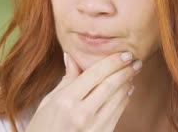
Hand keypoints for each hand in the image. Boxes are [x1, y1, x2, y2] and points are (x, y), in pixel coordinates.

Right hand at [25, 51, 141, 131]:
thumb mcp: (48, 101)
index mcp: (66, 101)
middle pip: (110, 85)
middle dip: (125, 71)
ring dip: (127, 84)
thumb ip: (67, 79)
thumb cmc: (42, 127)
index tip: (124, 53)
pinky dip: (124, 99)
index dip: (112, 62)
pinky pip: (117, 113)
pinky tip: (127, 90)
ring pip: (117, 99)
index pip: (95, 74)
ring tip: (133, 72)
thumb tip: (73, 56)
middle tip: (136, 60)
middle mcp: (82, 114)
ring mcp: (94, 128)